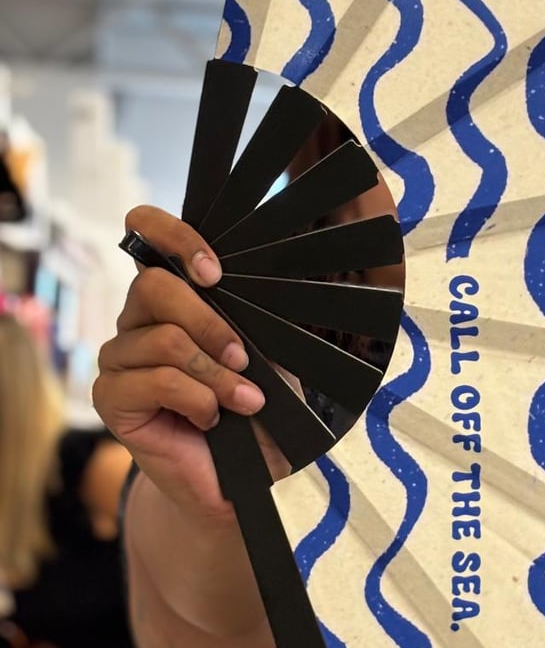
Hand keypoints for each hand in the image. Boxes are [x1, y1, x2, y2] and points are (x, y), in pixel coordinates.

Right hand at [92, 205, 291, 523]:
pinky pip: (156, 380)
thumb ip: (248, 317)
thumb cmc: (254, 409)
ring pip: (164, 339)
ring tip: (243, 399)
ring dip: (214, 372)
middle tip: (241, 357)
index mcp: (174, 300)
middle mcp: (139, 322)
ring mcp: (121, 359)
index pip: (147, 235)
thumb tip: (250, 285)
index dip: (172, 236)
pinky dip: (197, 398)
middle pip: (154, 287)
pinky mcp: (112, 398)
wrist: (244, 475)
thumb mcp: (265, 354)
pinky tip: (211, 418)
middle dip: (209, 321)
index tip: (214, 271)